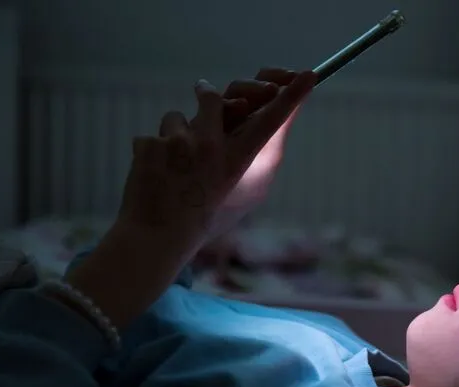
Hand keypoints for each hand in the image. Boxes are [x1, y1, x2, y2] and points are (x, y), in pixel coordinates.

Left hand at [116, 69, 316, 247]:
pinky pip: (151, 140)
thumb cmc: (200, 220)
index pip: (270, 121)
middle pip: (212, 98)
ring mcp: (177, 143)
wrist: (155, 239)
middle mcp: (210, 147)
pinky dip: (151, 155)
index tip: (309, 75)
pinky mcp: (149, 146)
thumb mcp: (238, 192)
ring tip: (171, 168)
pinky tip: (151, 179)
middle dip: (207, 94)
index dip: (292, 96)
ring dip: (173, 135)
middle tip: (203, 90)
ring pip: (176, 119)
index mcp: (237, 160)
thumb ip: (241, 155)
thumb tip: (240, 119)